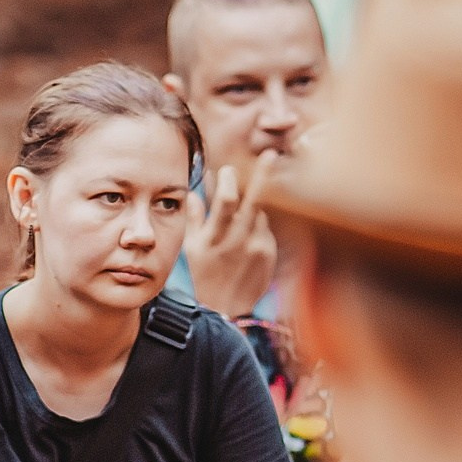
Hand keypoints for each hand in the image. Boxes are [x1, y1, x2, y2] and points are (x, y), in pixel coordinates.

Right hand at [183, 162, 280, 319]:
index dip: (227, 180)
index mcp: (214, 237)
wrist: (226, 307)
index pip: (225, 201)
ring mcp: (257, 246)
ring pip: (259, 213)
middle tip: (270, 154)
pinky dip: (256, 227)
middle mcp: (238, 241)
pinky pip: (265, 228)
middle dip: (262, 175)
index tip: (226, 169)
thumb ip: (194, 217)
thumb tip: (193, 191)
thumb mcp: (191, 247)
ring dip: (250, 210)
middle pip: (254, 200)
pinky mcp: (270, 252)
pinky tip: (245, 242)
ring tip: (236, 228)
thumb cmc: (205, 274)